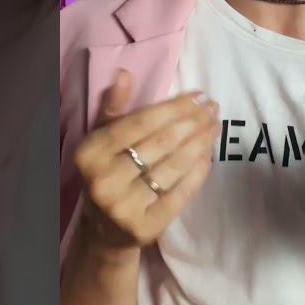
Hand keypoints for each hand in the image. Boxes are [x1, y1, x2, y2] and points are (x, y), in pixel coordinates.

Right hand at [72, 69, 219, 250]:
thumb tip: (124, 74)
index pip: (138, 124)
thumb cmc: (107, 173)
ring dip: (200, 144)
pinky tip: (209, 155)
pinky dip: (198, 172)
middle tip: (213, 108)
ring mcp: (123, 208)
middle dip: (192, 122)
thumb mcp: (102, 140)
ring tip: (215, 126)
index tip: (198, 95)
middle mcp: (103, 181)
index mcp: (90, 154)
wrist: (104, 230)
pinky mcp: (145, 228)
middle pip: (159, 144)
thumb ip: (114, 108)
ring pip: (172, 168)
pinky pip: (180, 194)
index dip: (171, 108)